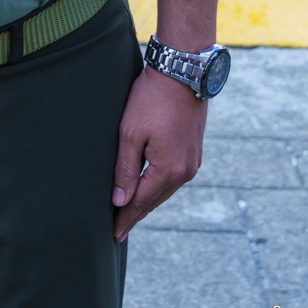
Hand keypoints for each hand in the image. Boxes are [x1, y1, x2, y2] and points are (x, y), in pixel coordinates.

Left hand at [111, 65, 206, 241]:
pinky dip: (159, 185)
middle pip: (155, 199)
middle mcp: (185, 171)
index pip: (142, 203)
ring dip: (148, 199)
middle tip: (118, 228)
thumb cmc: (152, 99)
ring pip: (165, 189)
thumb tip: (120, 201)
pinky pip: (173, 176)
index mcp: (169, 170)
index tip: (113, 235)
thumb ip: (125, 169)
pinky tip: (149, 186)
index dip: (126, 219)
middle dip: (136, 213)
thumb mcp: (130, 133)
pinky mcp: (194, 149)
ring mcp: (193, 160)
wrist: (181, 71)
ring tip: (131, 211)